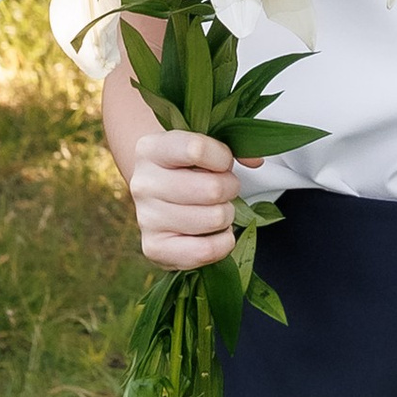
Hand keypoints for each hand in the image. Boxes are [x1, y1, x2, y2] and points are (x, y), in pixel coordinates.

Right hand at [126, 127, 238, 268]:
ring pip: (214, 219)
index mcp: (150, 149)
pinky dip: (223, 242)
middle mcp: (142, 183)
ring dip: (226, 215)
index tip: (222, 162)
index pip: (197, 149)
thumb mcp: (206, 148)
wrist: (161, 200)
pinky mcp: (154, 248)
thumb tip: (255, 162)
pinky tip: (214, 232)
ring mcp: (146, 218)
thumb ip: (235, 146)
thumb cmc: (189, 169)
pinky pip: (206, 250)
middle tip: (222, 190)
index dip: (222, 158)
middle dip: (230, 189)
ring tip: (214, 209)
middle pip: (213, 189)